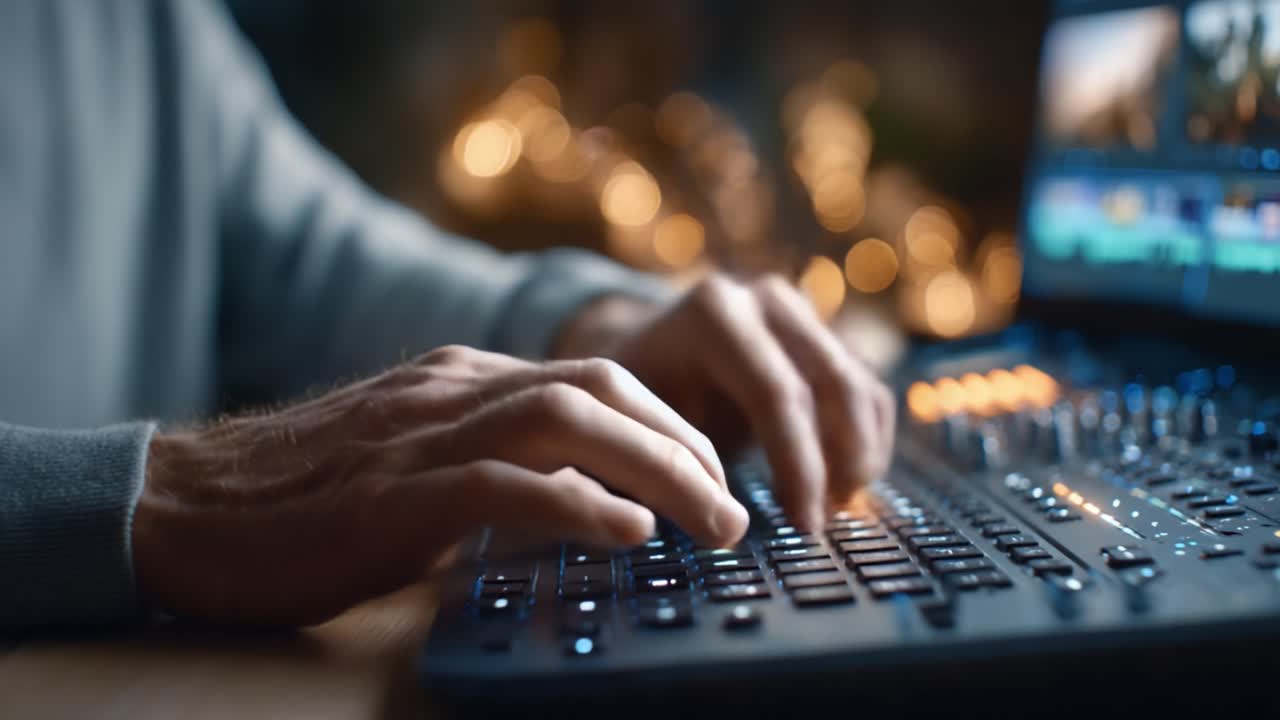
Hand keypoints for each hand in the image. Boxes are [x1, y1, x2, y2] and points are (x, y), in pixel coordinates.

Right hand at [133, 346, 746, 625]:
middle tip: (734, 503)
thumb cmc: (302, 498)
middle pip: (601, 385)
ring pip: (569, 419)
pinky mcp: (389, 493)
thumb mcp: (412, 460)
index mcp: (461, 378)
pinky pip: (502, 483)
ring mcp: (419, 433)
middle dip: (686, 441)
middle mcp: (451, 388)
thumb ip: (489, 461)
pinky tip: (628, 532)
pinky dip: (577, 504)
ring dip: (659, 468)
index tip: (713, 473)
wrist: (184, 510)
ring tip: (712, 520)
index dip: (670, 423)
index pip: (594, 376)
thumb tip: (580, 501)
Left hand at [560, 273, 895, 532]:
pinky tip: (846, 488)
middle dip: (836, 464)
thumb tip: (718, 522)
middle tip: (825, 525)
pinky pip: (868, 391)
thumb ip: (676, 460)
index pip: (777, 393)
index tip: (802, 526)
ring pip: (859, 388)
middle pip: (832, 386)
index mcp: (715, 314)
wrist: (644, 351)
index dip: (799, 465)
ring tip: (835, 510)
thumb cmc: (634, 400)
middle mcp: (766, 299)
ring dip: (859, 456)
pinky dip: (868, 442)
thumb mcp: (638, 421)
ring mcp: (801, 312)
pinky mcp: (825, 334)